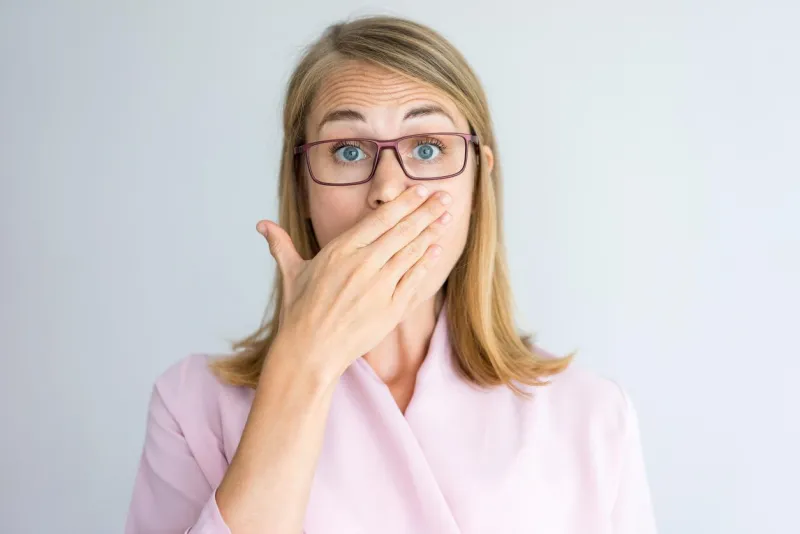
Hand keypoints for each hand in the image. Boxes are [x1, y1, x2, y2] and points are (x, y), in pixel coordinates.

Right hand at [256, 184, 452, 379]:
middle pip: (402, 230)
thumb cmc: (300, 312)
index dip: (404, 203)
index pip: (380, 219)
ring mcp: (379, 286)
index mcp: (341, 250)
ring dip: (432, 232)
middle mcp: (363, 264)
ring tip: (448, 217)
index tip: (420, 190)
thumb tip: (262, 225)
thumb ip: (282, 244)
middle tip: (445, 196)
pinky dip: (426, 263)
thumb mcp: (291, 273)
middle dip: (427, 211)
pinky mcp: (391, 308)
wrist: (310, 351)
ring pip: (411, 252)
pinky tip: (437, 249)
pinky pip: (413, 279)